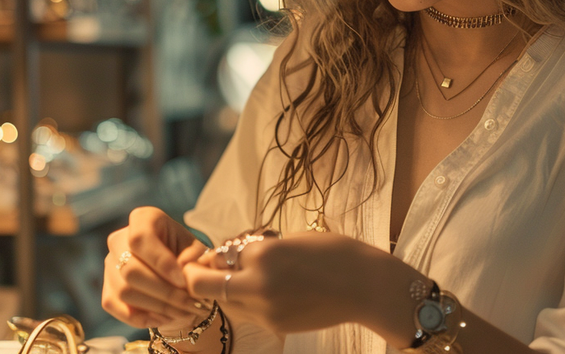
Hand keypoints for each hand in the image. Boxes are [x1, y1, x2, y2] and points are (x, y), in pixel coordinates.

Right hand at [102, 207, 211, 329]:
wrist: (179, 279)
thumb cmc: (189, 259)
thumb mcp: (198, 252)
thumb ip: (193, 257)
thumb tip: (182, 267)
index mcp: (143, 219)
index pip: (141, 238)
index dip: (160, 262)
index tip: (182, 281)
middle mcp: (119, 239)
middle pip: (130, 269)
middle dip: (164, 292)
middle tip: (190, 304)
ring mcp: (110, 265)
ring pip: (124, 291)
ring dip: (157, 307)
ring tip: (184, 312)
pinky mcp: (107, 289)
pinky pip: (116, 307)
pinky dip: (142, 317)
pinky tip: (165, 318)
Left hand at [182, 232, 396, 334]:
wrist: (366, 287)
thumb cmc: (335, 254)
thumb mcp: (292, 239)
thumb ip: (260, 248)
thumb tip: (233, 253)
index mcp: (263, 254)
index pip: (217, 254)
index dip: (215, 251)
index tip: (220, 250)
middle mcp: (257, 284)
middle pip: (202, 285)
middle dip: (198, 276)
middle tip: (205, 269)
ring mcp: (265, 310)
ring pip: (222, 303)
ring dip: (222, 291)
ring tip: (240, 280)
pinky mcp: (275, 325)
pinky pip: (245, 315)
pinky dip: (244, 303)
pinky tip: (262, 292)